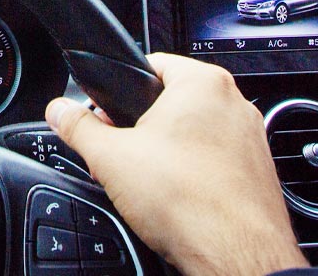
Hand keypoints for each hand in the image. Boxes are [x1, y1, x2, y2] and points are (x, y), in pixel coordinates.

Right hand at [46, 53, 305, 275]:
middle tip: (121, 156)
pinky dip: (194, 174)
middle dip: (142, 128)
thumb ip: (78, 128)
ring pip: (195, 134)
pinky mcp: (257, 172)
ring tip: (149, 182)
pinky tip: (176, 198)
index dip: (118, 92)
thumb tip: (59, 111)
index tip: (105, 116)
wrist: (233, 253)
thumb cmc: (188, 200)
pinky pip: (215, 162)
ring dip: (168, 153)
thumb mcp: (110, 158)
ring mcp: (251, 139)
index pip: (151, 65)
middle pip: (172, 103)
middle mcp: (235, 104)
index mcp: (202, 83)